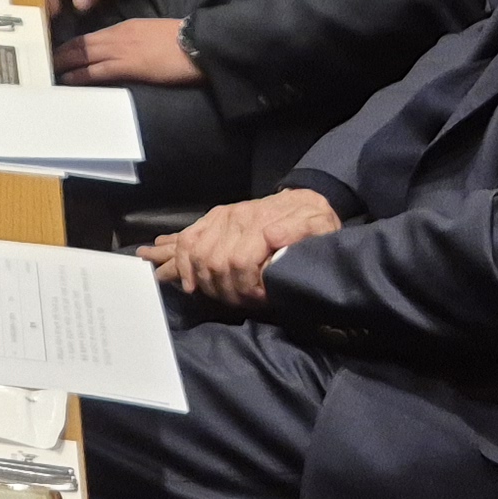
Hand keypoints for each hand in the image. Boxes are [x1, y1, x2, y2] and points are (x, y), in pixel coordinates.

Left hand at [55, 16, 200, 86]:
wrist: (196, 42)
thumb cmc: (179, 40)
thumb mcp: (151, 33)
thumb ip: (134, 39)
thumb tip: (123, 51)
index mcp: (124, 27)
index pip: (90, 36)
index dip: (72, 44)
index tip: (58, 51)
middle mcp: (117, 36)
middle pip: (81, 44)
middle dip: (61, 53)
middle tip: (44, 61)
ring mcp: (121, 50)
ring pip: (84, 56)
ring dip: (64, 64)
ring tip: (49, 71)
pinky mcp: (128, 65)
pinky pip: (97, 71)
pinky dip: (80, 75)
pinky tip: (68, 79)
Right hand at [139, 188, 341, 307]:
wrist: (306, 196)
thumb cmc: (315, 217)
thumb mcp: (318, 224)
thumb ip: (299, 231)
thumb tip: (271, 238)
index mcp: (259, 223)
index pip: (238, 262)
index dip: (245, 288)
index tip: (258, 300)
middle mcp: (234, 218)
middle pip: (212, 261)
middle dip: (221, 288)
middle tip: (236, 302)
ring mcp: (220, 218)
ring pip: (193, 250)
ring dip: (194, 276)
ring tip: (200, 292)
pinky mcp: (214, 218)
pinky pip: (186, 237)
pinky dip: (178, 258)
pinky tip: (178, 274)